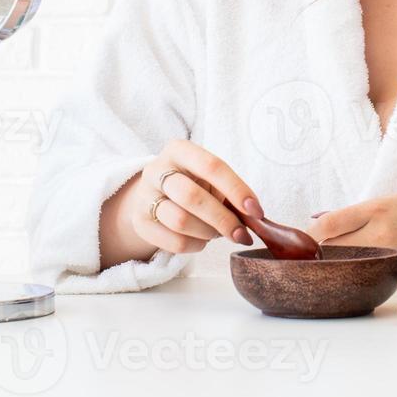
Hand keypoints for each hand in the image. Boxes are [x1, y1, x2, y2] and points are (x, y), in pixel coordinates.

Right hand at [123, 140, 261, 257]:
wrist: (154, 195)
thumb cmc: (193, 184)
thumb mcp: (209, 178)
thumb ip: (230, 193)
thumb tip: (255, 218)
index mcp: (179, 150)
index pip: (211, 166)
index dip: (237, 190)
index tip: (256, 211)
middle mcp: (156, 170)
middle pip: (192, 197)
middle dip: (223, 219)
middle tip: (241, 234)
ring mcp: (144, 196)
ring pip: (181, 221)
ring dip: (208, 232)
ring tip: (218, 233)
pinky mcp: (140, 223)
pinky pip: (174, 242)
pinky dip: (196, 245)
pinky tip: (202, 240)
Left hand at [308, 195, 396, 286]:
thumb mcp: (387, 202)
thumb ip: (353, 213)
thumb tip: (316, 222)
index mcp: (378, 210)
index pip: (329, 224)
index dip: (306, 233)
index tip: (295, 239)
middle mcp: (382, 234)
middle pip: (333, 247)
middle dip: (314, 252)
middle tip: (300, 255)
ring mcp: (390, 259)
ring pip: (347, 267)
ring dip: (331, 266)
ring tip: (321, 265)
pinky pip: (366, 278)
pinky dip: (354, 277)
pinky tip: (348, 275)